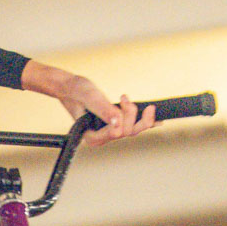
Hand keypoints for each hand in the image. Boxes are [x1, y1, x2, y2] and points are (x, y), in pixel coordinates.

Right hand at [22, 62, 155, 147]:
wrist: (70, 88)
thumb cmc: (76, 92)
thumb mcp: (90, 97)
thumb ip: (103, 110)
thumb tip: (117, 121)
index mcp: (92, 136)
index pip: (117, 132)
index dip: (124, 117)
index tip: (123, 99)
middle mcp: (101, 137)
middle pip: (128, 133)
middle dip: (132, 114)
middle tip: (127, 98)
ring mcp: (108, 133)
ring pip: (132, 131)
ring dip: (137, 115)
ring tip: (128, 99)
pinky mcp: (114, 126)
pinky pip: (132, 127)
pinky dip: (144, 121)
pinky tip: (157, 119)